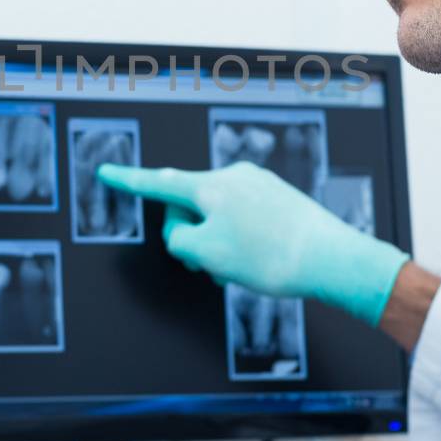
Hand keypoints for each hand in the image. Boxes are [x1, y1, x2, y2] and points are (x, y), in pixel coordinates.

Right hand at [96, 161, 409, 325]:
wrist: (333, 260)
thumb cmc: (270, 258)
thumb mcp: (206, 254)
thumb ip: (179, 238)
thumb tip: (185, 230)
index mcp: (211, 186)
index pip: (158, 183)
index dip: (128, 181)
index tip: (107, 172)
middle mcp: (234, 177)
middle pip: (190, 205)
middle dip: (190, 235)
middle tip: (210, 267)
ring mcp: (259, 185)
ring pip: (218, 216)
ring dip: (217, 243)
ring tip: (241, 269)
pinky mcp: (279, 198)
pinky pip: (243, 218)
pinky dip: (239, 241)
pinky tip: (260, 262)